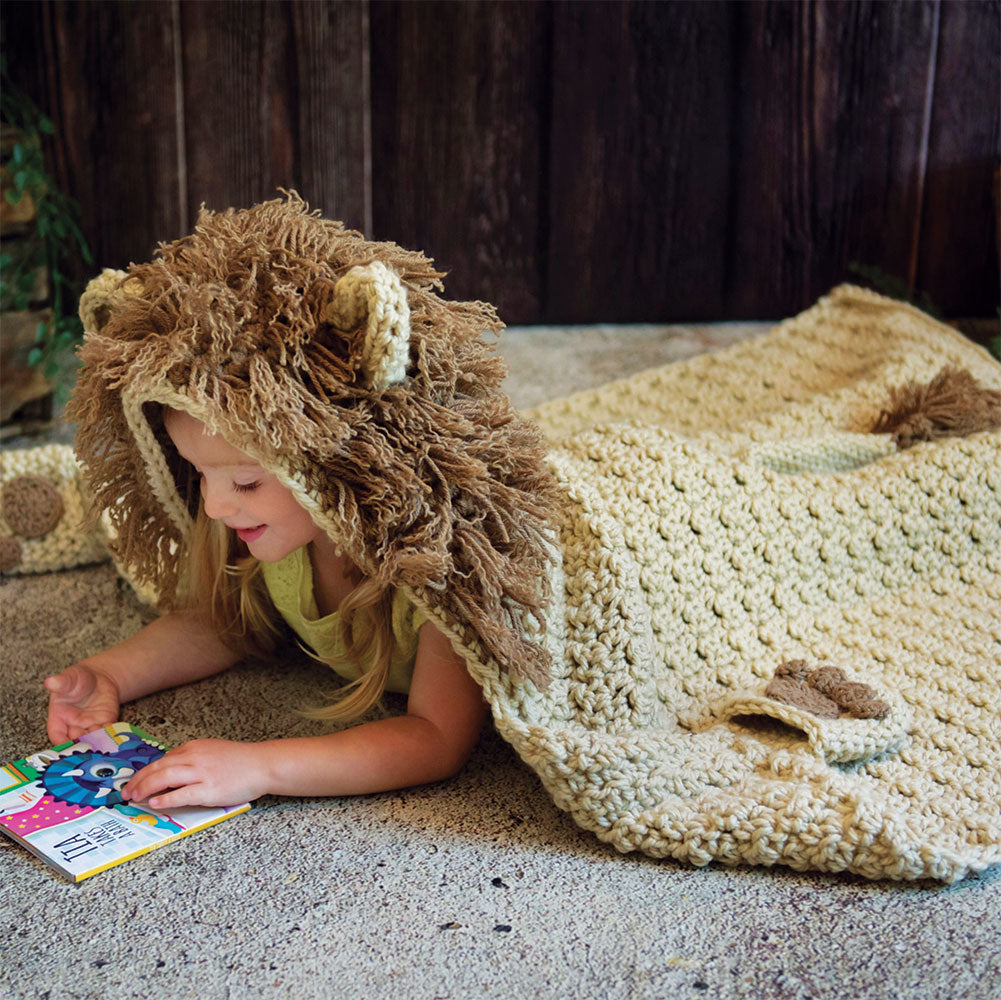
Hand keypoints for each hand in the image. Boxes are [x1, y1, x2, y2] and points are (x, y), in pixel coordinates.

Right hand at [45, 663, 121, 743]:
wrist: (98, 677)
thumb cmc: (77, 679)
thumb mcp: (69, 679)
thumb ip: (61, 682)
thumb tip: (50, 681)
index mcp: (59, 718)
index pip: (57, 735)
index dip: (61, 743)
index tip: (67, 746)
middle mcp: (74, 726)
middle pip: (76, 741)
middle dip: (81, 744)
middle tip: (88, 744)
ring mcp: (90, 725)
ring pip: (92, 739)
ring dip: (97, 742)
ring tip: (101, 740)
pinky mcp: (105, 722)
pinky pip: (107, 732)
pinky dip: (110, 735)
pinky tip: (113, 736)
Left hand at [121, 739, 268, 808]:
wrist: (263, 764)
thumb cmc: (241, 761)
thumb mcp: (213, 752)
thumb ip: (193, 760)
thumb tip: (172, 774)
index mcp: (194, 747)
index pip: (162, 760)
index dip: (145, 772)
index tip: (134, 782)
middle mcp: (195, 757)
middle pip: (158, 767)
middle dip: (138, 781)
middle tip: (126, 792)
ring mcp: (202, 773)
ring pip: (165, 777)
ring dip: (145, 788)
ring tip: (134, 798)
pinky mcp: (210, 789)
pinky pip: (183, 793)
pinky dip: (166, 798)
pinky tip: (155, 803)